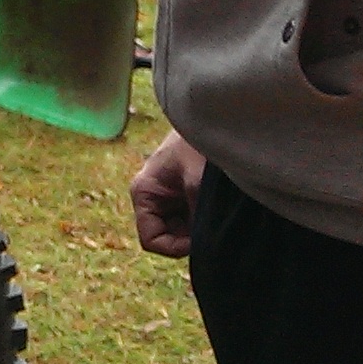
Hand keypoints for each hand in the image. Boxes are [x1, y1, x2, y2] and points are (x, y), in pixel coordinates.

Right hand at [128, 130, 206, 258]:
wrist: (214, 117)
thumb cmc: (199, 144)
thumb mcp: (198, 182)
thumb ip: (197, 215)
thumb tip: (206, 244)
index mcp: (144, 192)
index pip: (151, 239)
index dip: (175, 247)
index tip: (200, 240)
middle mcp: (152, 197)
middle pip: (167, 236)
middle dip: (189, 236)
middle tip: (212, 226)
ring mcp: (169, 196)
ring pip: (181, 228)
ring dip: (198, 226)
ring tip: (216, 211)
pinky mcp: (185, 193)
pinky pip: (192, 217)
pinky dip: (204, 217)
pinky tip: (218, 206)